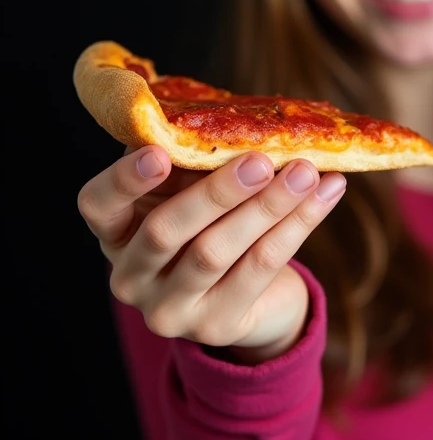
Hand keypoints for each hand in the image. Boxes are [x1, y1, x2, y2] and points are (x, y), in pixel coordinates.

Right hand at [77, 145, 345, 361]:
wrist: (250, 299)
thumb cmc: (213, 225)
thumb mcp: (192, 193)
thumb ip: (194, 159)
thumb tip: (227, 113)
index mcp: (115, 231)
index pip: (98, 206)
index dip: (125, 179)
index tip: (161, 153)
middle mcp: (131, 277)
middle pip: (165, 232)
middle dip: (216, 192)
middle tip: (260, 160)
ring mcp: (171, 309)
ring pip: (217, 251)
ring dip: (268, 206)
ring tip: (306, 171)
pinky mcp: (217, 327)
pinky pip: (260, 267)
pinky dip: (298, 225)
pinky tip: (327, 192)